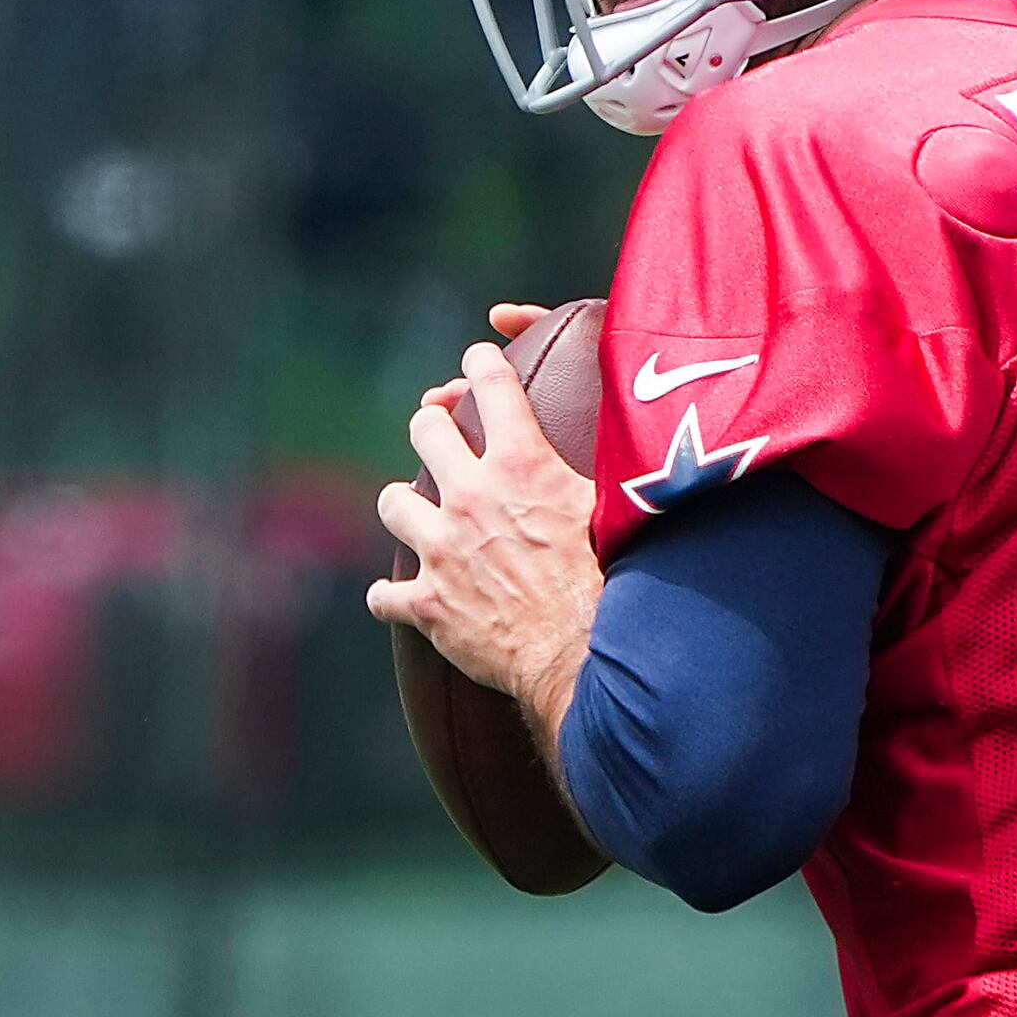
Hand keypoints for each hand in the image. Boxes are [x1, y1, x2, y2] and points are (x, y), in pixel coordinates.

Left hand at [367, 335, 600, 738]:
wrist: (585, 655)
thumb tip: (632, 434)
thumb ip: (602, 466)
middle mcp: (471, 496)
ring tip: (418, 511)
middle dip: (434, 424)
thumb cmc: (613, 581)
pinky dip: (392, 595)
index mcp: (521, 464)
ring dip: (406, 505)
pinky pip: (384, 594)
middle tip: (444, 433)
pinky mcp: (426, 604)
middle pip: (425, 429)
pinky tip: (402, 595)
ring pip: (393, 502)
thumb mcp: (612, 507)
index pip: (491, 381)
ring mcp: (441, 549)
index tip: (479, 360)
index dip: (482, 362)